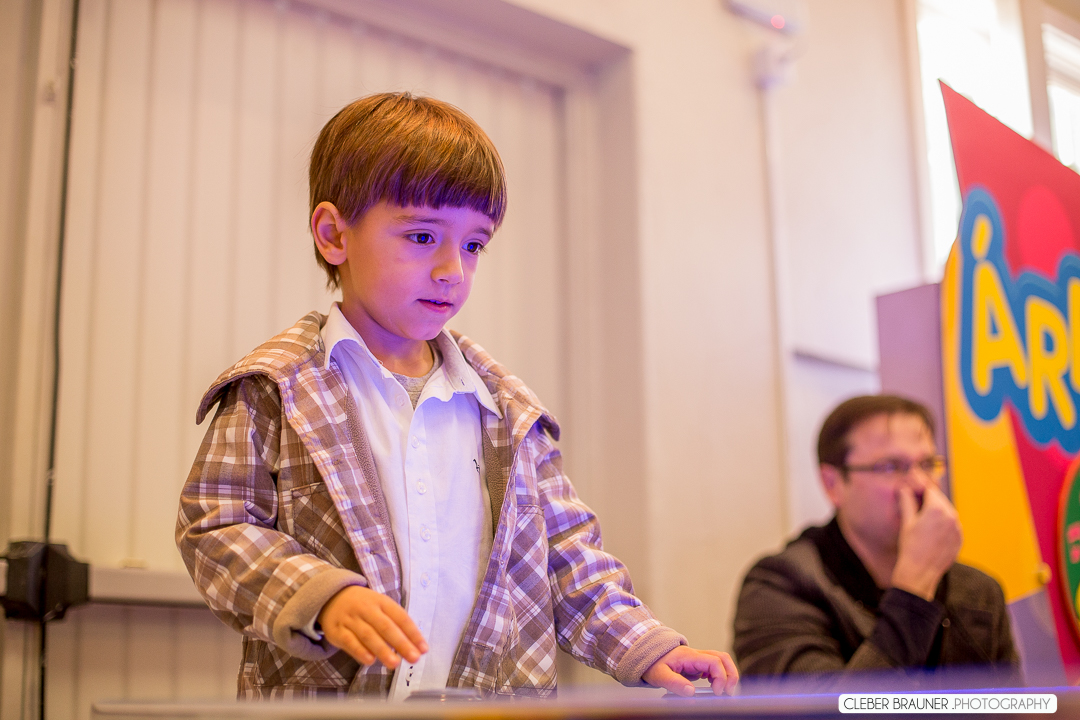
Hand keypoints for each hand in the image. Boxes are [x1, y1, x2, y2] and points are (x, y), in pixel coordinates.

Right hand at [317, 585, 427, 667]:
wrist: (331, 596)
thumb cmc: (363, 606)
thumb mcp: (380, 607)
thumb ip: (394, 624)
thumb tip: (414, 646)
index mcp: (382, 602)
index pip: (401, 617)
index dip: (413, 633)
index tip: (423, 648)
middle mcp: (367, 609)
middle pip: (386, 626)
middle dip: (401, 643)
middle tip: (414, 658)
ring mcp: (351, 619)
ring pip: (368, 635)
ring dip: (382, 650)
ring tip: (395, 664)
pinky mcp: (336, 630)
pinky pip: (349, 641)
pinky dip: (360, 651)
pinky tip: (370, 660)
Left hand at [641, 646, 738, 696]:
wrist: (646, 656)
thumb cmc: (652, 664)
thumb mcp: (659, 675)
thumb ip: (674, 683)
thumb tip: (691, 692)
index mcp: (689, 656)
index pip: (714, 661)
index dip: (720, 676)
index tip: (717, 692)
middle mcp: (696, 655)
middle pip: (723, 658)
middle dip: (731, 674)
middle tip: (728, 692)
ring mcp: (698, 659)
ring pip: (721, 661)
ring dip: (727, 674)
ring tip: (725, 691)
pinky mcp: (697, 664)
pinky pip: (714, 666)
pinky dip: (720, 676)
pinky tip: (715, 687)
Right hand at [890, 484, 961, 599]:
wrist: (920, 572)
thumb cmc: (910, 546)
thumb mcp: (907, 522)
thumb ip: (907, 502)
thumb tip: (904, 489)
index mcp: (936, 509)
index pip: (930, 490)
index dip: (921, 484)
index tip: (915, 480)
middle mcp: (951, 516)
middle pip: (940, 500)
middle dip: (929, 497)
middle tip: (917, 495)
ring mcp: (958, 528)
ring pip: (947, 512)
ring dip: (937, 509)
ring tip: (923, 513)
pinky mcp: (960, 538)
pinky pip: (952, 524)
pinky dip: (943, 522)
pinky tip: (932, 528)